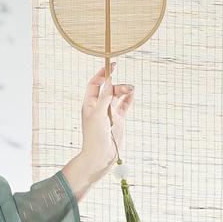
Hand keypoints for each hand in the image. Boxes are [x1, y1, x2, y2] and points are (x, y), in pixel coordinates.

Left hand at [78, 63, 134, 183]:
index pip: (95, 84)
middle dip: (118, 85)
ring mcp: (109, 113)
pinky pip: (125, 105)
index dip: (102, 74)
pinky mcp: (118, 120)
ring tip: (132, 90)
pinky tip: (132, 94)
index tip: (112, 65)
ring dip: (125, 90)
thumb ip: (104, 98)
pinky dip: (129, 98)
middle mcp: (99, 107)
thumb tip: (108, 80)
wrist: (100, 157)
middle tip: (127, 88)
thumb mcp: (98, 115)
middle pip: (109, 88)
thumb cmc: (94, 138)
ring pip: (118, 95)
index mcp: (90, 104)